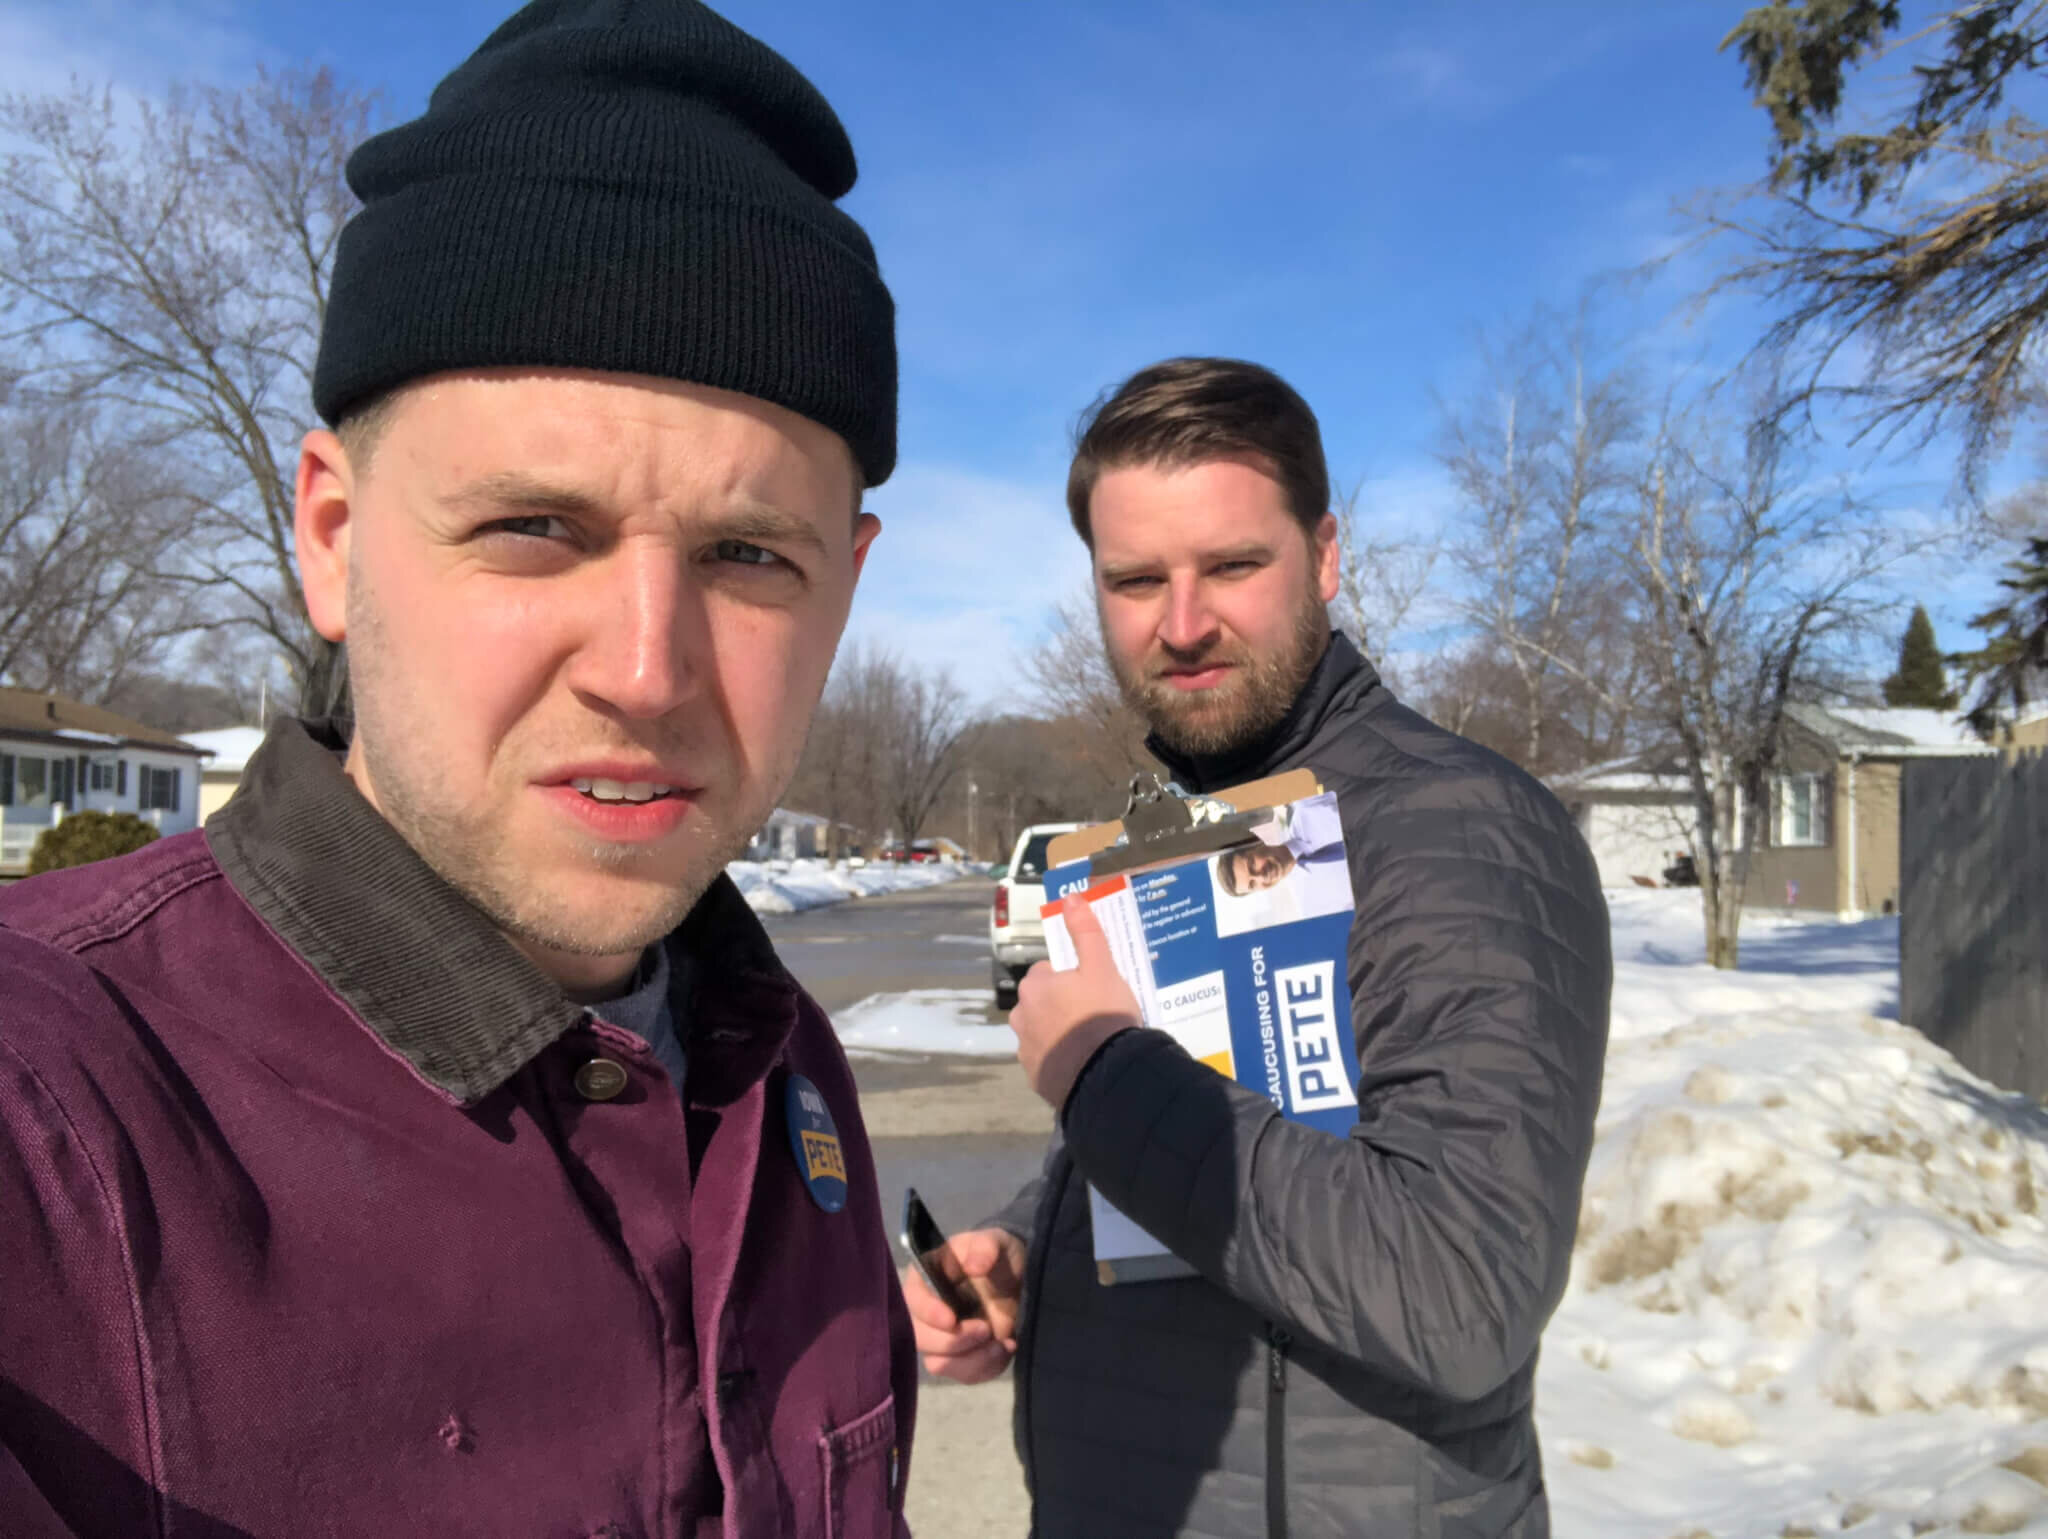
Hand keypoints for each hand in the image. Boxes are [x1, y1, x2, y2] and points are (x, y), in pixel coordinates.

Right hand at [901, 1227, 1025, 1383]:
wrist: (1021, 1278)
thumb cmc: (1000, 1255)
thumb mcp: (997, 1242)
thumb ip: (985, 1247)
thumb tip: (973, 1265)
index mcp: (927, 1278)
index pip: (913, 1300)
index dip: (928, 1313)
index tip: (951, 1319)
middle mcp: (927, 1312)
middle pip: (920, 1338)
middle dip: (953, 1341)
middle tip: (986, 1328)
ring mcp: (943, 1338)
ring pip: (940, 1363)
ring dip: (972, 1359)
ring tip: (1002, 1343)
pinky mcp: (962, 1358)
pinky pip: (964, 1375)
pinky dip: (986, 1367)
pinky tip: (1007, 1347)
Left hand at [1010, 897, 1141, 1109]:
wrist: (1105, 1076)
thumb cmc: (1103, 1015)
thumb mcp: (1102, 967)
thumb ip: (1085, 931)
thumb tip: (1069, 897)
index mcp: (1033, 986)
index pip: (1049, 971)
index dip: (1073, 977)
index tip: (1095, 989)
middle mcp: (1020, 1016)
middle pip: (1044, 1002)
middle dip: (1064, 1005)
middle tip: (1097, 1015)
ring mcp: (1026, 1049)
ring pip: (1044, 1031)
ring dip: (1062, 1033)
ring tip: (1093, 1042)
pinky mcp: (1035, 1076)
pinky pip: (1050, 1060)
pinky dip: (1063, 1059)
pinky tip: (1086, 1062)